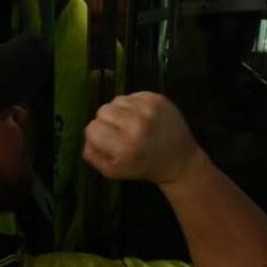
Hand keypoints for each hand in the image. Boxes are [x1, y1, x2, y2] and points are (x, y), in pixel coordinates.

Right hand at [83, 92, 207, 186]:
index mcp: (124, 146)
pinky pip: (131, 95)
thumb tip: (88, 136)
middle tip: (121, 133)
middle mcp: (136, 125)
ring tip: (132, 124)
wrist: (179, 159)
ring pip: (116, 101)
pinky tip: (142, 117)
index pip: (92, 128)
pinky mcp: (157, 98)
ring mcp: (149, 109)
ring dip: (120, 112)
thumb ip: (92, 154)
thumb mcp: (112, 171)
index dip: (97, 136)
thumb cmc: (143, 166)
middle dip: (108, 122)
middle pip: (102, 110)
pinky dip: (133, 105)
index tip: (109, 142)